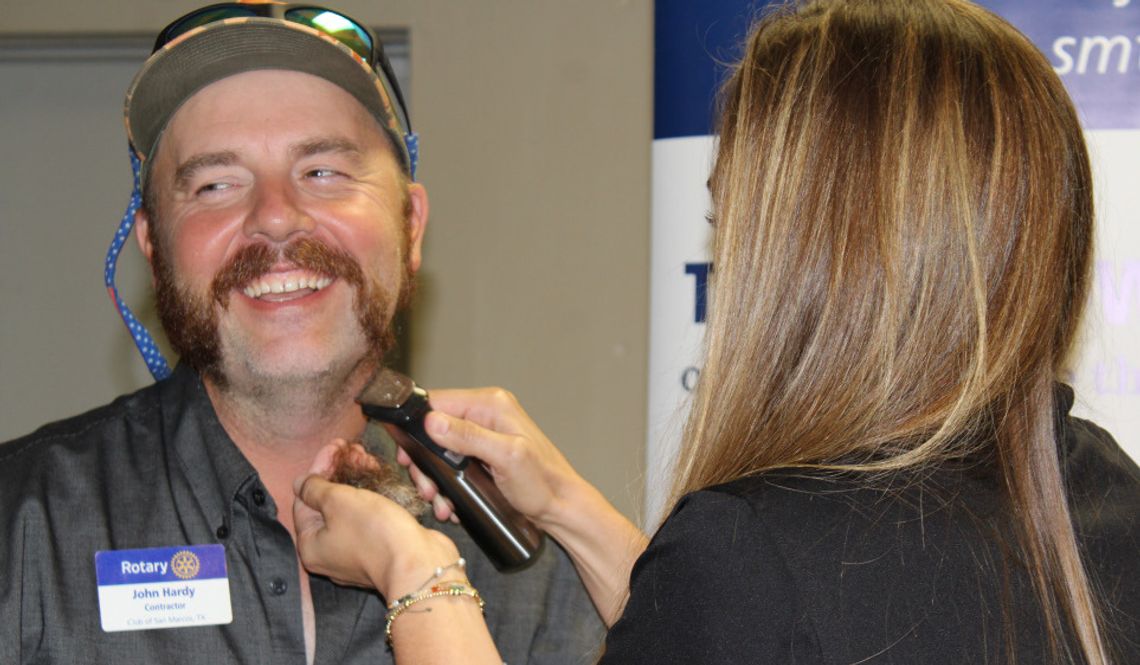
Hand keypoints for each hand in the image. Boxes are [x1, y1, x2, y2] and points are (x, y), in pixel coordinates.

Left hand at [293, 440, 459, 599]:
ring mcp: (354, 554)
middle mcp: (328, 554)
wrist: (418, 564)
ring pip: (349, 510)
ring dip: (358, 483)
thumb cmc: (375, 533)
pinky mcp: (378, 550)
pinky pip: (368, 520)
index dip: (319, 468)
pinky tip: (381, 482)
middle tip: (356, 452)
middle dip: (342, 473)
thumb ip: (315, 488)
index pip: (304, 498)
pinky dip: (372, 500)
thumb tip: (300, 483)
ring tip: (371, 462)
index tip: (335, 448)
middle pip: (327, 504)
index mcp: (310, 545)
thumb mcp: (338, 501)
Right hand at [407, 387, 646, 626]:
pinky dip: (446, 482)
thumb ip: (469, 437)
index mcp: (491, 404)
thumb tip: (432, 422)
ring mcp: (484, 434)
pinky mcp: (483, 453)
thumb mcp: (506, 458)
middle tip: (426, 487)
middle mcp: (486, 413)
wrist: (561, 507)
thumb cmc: (543, 483)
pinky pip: (452, 462)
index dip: (416, 427)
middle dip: (424, 460)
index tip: (408, 455)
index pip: (437, 401)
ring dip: (433, 476)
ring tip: (439, 501)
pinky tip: (450, 502)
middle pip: (433, 428)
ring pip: (439, 449)